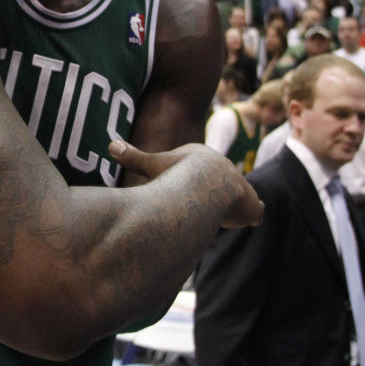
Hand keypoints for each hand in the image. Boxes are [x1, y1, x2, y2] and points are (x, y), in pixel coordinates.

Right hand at [108, 140, 263, 228]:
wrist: (208, 183)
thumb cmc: (180, 174)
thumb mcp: (153, 164)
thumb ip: (133, 157)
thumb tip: (109, 145)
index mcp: (204, 159)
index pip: (202, 172)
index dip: (195, 185)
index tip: (188, 195)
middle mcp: (226, 170)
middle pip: (220, 185)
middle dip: (214, 196)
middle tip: (202, 210)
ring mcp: (241, 186)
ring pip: (238, 198)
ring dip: (230, 208)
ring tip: (218, 218)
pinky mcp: (252, 204)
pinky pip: (255, 210)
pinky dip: (248, 215)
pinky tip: (239, 220)